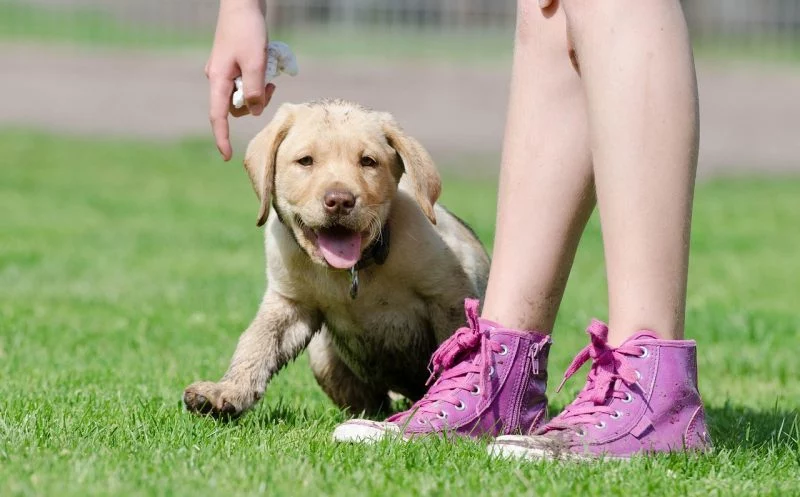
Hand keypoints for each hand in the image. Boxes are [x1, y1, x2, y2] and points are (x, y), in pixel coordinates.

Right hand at [206, 0, 275, 160]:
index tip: (227, 156)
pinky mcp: (233, 65)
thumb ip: (255, 91)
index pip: (218, 117)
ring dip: (260, 91)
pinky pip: (247, 82)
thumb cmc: (248, 30)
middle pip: (237, 107)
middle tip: (272, 86)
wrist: (243, 3)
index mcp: (218, 79)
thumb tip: (254, 112)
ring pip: (244, 95)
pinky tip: (267, 67)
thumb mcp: (256, 62)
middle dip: (256, 103)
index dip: (222, 138)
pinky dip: (259, 80)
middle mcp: (218, 78)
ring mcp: (225, 71)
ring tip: (271, 74)